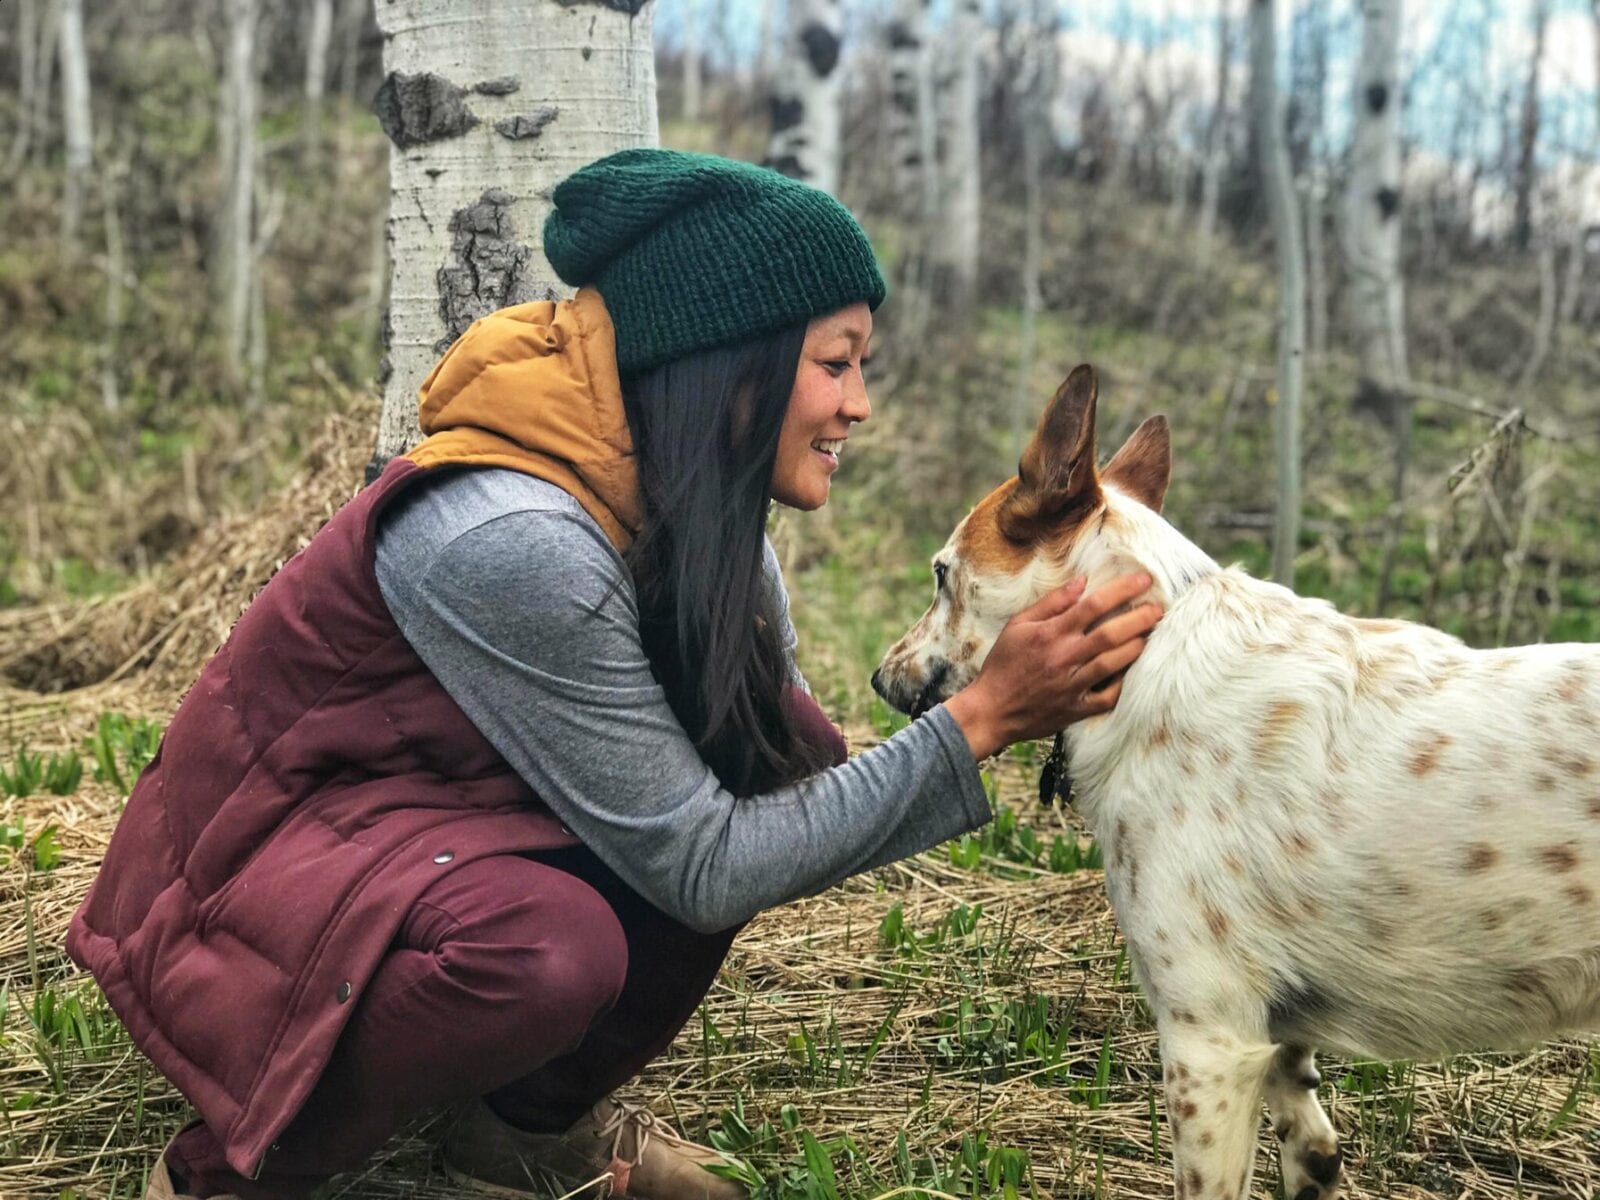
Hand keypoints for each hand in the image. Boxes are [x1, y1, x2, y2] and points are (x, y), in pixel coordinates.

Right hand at [944, 572, 1161, 759]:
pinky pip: (1107, 698)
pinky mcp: (1076, 709)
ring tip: (1150, 635)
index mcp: (1050, 634)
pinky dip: (1122, 685)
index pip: (1093, 605)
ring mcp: (1072, 685)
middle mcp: (1064, 657)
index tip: (1143, 580)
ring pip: (1113, 663)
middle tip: (1158, 609)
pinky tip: (1133, 672)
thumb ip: (1050, 603)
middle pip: (1110, 634)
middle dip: (1139, 618)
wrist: (991, 710)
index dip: (1122, 590)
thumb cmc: (1002, 664)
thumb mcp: (1017, 626)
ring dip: (1136, 647)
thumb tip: (1081, 582)